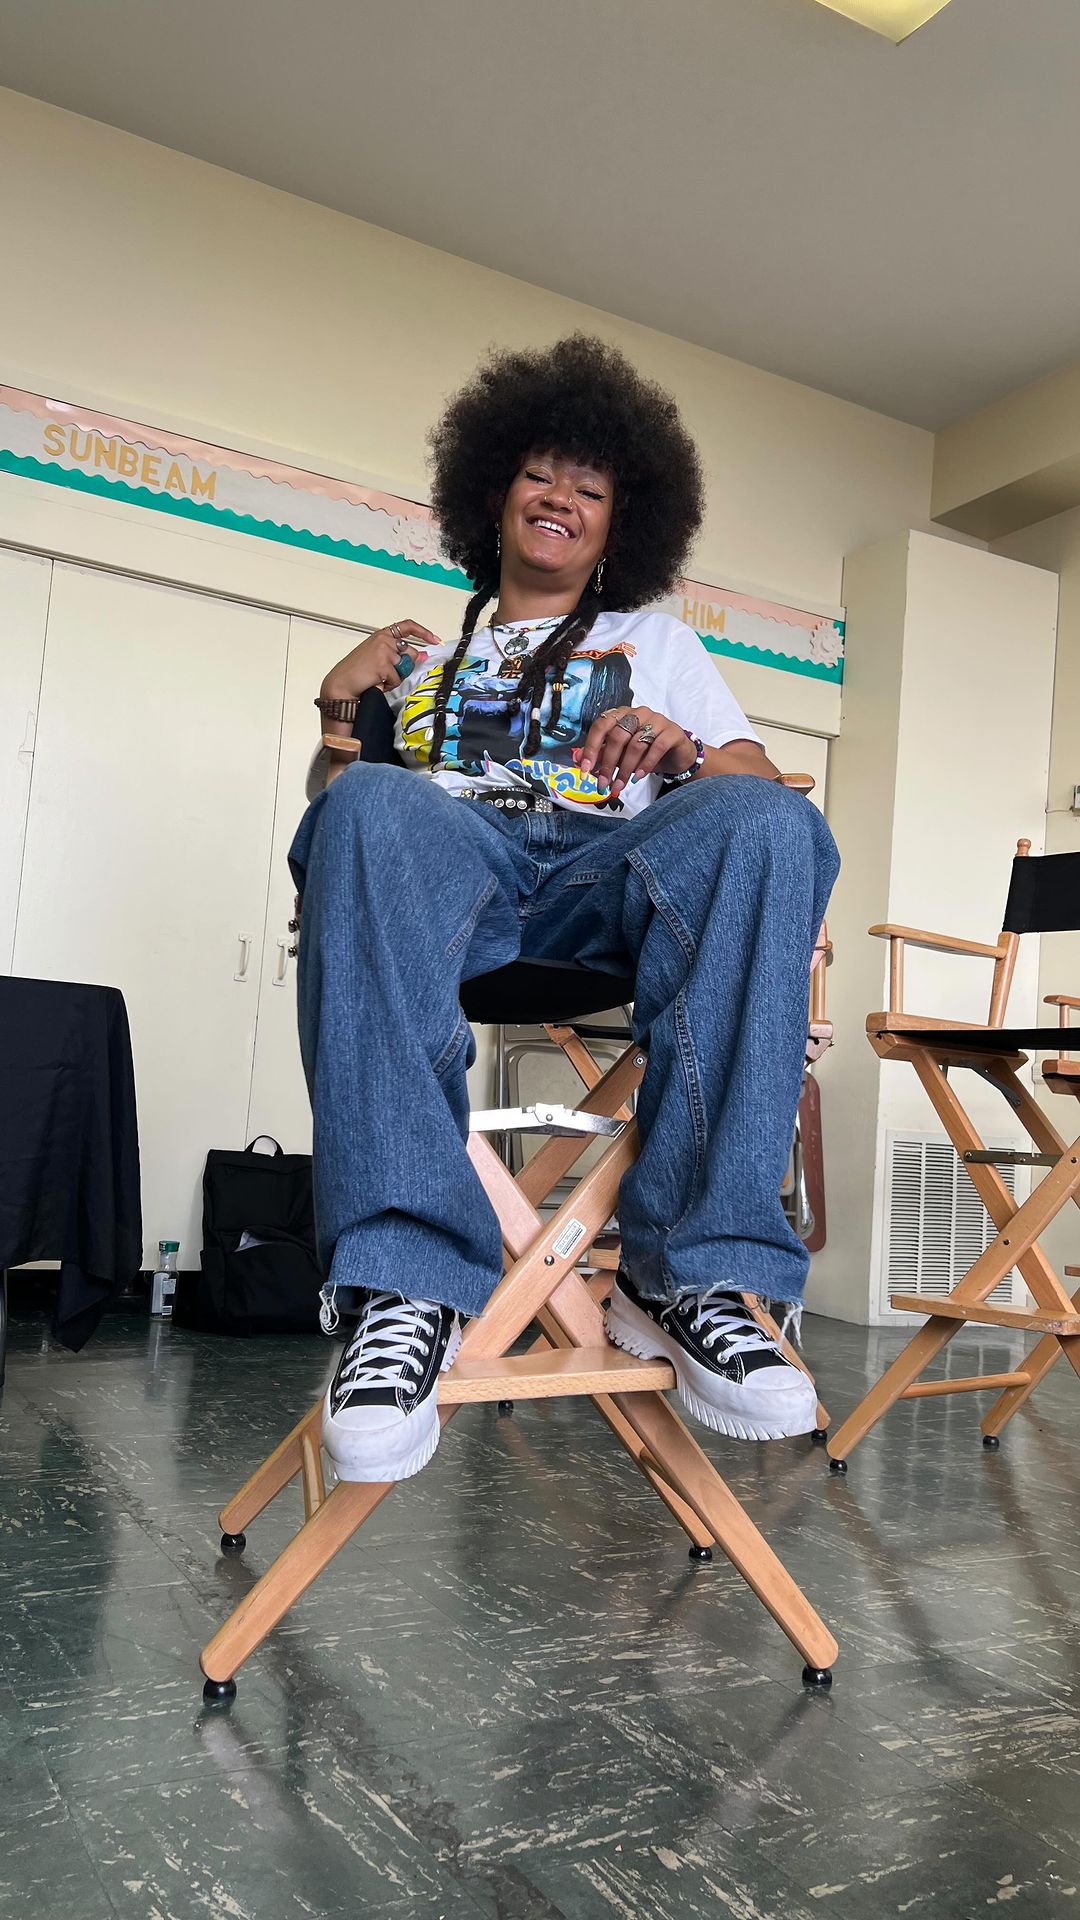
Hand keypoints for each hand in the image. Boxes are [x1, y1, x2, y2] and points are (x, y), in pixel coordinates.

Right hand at [321, 620, 437, 702]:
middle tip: (387, 674)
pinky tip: (376, 682)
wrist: (341, 684)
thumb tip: (422, 655)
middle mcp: (384, 639)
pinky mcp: (384, 663)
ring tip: (378, 678)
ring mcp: (384, 650)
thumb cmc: (356, 672)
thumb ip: (399, 655)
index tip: (435, 640)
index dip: (424, 632)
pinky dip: (389, 685)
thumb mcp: (379, 658)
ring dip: (395, 677)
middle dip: (404, 667)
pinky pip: (397, 679)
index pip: (407, 626)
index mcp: (382, 635)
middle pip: (410, 653)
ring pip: (404, 667)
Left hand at [579, 706, 696, 798]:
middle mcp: (638, 713)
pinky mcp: (672, 731)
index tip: (585, 769)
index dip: (591, 747)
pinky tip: (638, 777)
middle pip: (618, 736)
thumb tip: (577, 759)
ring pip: (636, 744)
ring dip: (625, 769)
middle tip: (603, 783)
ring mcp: (657, 720)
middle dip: (608, 763)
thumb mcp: (621, 754)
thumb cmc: (645, 752)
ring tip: (620, 785)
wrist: (676, 755)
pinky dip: (645, 765)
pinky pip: (656, 747)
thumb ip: (601, 754)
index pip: (601, 725)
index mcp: (621, 714)